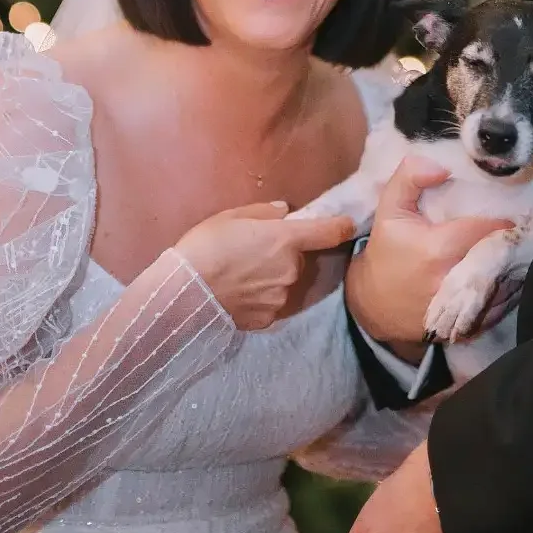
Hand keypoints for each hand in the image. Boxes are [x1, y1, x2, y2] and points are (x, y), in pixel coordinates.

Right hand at [176, 202, 355, 330]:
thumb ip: (264, 213)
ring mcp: (281, 298)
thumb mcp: (232, 216)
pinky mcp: (268, 319)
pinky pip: (272, 302)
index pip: (329, 232)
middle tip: (255, 252)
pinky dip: (261, 297)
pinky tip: (238, 293)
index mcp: (286, 239)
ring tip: (241, 275)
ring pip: (285, 282)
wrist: (185, 293)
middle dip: (284, 254)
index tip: (347, 224)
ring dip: (273, 277)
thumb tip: (285, 212)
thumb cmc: (206, 246)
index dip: (341, 226)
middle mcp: (291, 270)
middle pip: (298, 259)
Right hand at [345, 158, 513, 350]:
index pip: (488, 228)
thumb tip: (442, 167)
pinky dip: (508, 289)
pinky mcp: (472, 327)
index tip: (509, 207)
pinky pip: (504, 305)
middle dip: (510, 240)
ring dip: (513, 265)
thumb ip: (409, 178)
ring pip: (508, 282)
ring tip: (513, 250)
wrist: (375, 305)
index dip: (501, 217)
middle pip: (502, 255)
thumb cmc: (387, 253)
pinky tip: (505, 275)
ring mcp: (464, 308)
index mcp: (439, 248)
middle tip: (518, 228)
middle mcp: (456, 280)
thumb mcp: (389, 210)